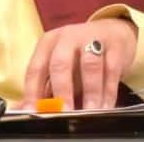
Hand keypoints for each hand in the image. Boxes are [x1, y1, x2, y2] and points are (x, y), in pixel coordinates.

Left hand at [22, 18, 137, 109]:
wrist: (115, 32)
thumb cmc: (81, 54)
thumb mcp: (62, 66)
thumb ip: (47, 87)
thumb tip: (29, 109)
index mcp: (48, 43)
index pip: (36, 68)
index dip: (32, 91)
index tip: (33, 111)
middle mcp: (66, 38)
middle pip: (60, 63)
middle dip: (62, 90)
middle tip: (64, 112)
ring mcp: (91, 39)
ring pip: (89, 66)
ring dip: (90, 92)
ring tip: (90, 112)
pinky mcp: (114, 45)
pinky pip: (111, 70)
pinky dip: (109, 91)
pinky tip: (106, 107)